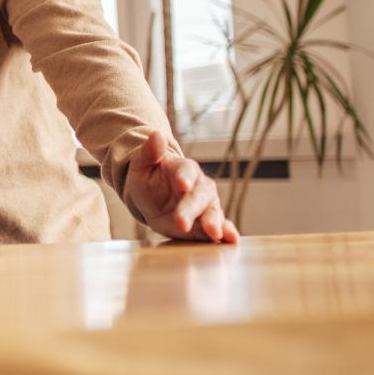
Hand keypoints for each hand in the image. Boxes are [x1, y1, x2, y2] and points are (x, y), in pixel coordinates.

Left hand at [125, 130, 239, 242]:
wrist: (153, 200)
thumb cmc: (149, 179)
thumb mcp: (142, 166)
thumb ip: (149, 152)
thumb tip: (156, 134)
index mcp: (184, 169)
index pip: (187, 171)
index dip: (185, 177)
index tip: (182, 184)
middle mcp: (200, 187)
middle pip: (199, 196)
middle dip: (192, 209)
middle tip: (183, 222)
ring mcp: (206, 206)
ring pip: (212, 213)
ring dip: (214, 223)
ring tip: (214, 233)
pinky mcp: (207, 223)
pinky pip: (219, 228)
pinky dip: (226, 234)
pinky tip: (231, 240)